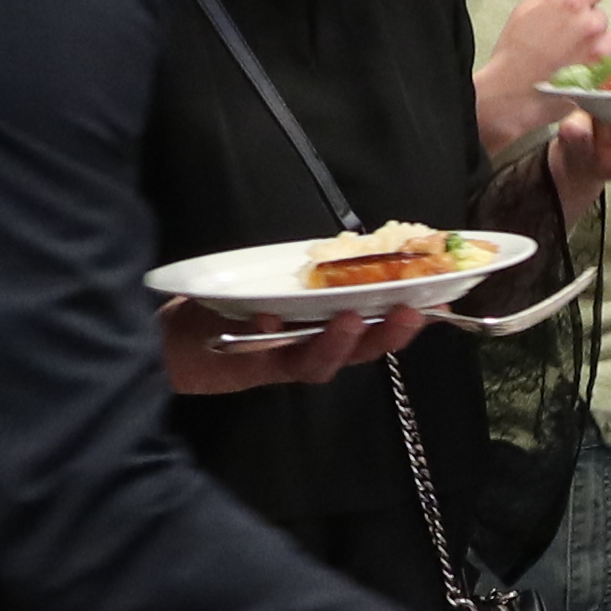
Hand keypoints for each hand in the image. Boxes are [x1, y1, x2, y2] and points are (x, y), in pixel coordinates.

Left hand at [162, 300, 426, 395]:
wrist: (168, 339)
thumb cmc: (224, 309)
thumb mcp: (272, 284)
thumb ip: (309, 276)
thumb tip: (354, 244)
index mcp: (319, 326)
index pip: (372, 323)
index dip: (406, 315)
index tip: (443, 300)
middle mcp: (304, 348)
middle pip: (355, 350)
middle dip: (385, 334)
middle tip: (410, 315)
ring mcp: (273, 359)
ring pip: (315, 362)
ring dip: (335, 342)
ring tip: (349, 319)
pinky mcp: (240, 366)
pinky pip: (258, 356)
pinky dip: (266, 337)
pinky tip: (270, 319)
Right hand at [471, 0, 610, 149]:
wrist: (511, 92)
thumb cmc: (513, 50)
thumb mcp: (525, 10)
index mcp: (573, 3)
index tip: (574, 7)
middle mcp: (592, 24)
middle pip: (601, 16)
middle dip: (587, 24)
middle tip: (564, 39)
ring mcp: (600, 52)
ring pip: (609, 41)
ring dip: (595, 46)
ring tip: (571, 58)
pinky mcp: (604, 75)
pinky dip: (600, 66)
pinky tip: (579, 71)